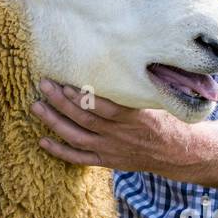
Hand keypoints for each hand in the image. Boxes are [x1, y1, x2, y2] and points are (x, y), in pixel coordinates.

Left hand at [30, 78, 198, 174]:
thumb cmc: (170, 119)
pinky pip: (80, 158)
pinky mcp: (108, 160)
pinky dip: (60, 151)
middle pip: (86, 119)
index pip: (106, 107)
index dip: (84, 96)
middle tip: (44, 85)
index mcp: (137, 117)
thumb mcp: (162, 99)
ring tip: (37, 106)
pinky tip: (42, 140)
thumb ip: (143, 85)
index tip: (66, 81)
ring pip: (78, 137)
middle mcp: (122, 135)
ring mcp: (112, 149)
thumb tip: (127, 57)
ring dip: (55, 122)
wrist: (181, 154)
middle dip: (62, 102)